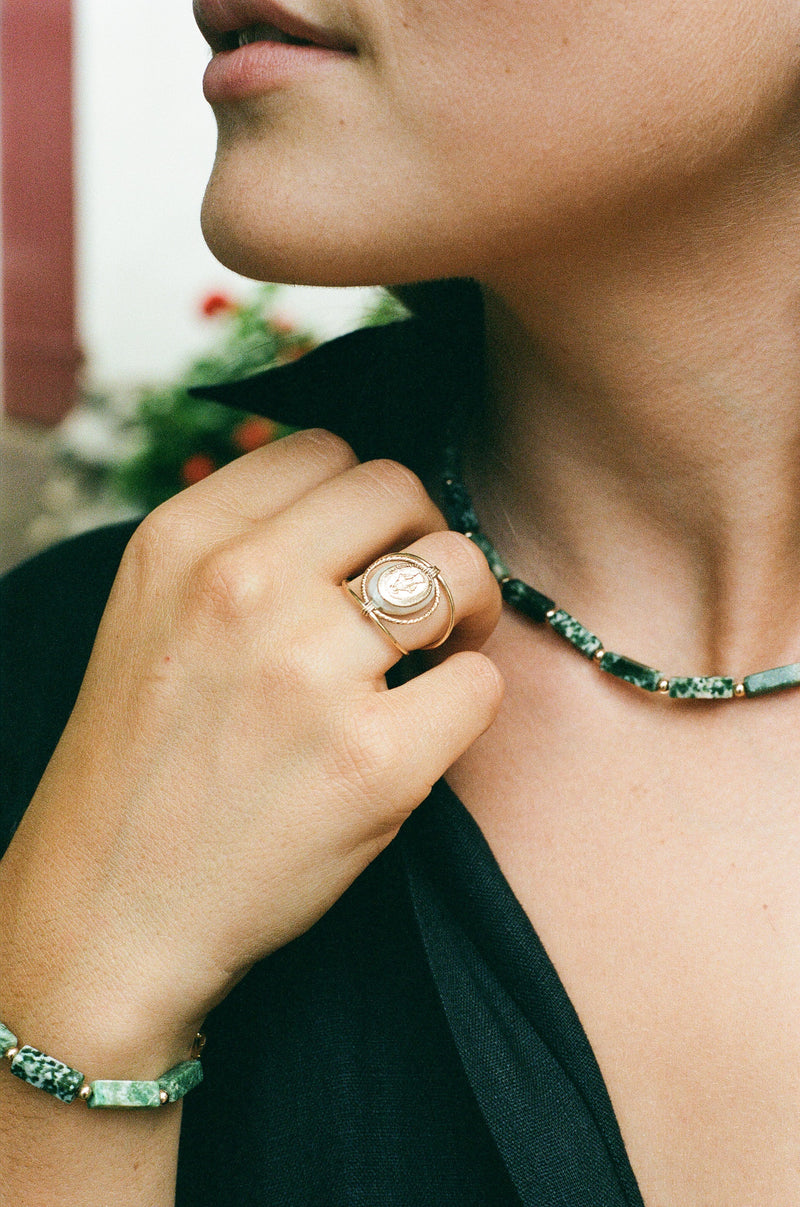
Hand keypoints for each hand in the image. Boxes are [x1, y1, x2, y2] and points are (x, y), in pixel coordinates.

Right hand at [0, 429, 502, 1067]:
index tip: (369, 549)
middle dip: (426, 535)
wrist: (108, 916)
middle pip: (399, 489)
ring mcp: (310, 671)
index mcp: (183, 541)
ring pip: (459, 570)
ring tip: (436, 657)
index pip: (325, 451)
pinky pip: (481, 684)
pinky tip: (420, 735)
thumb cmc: (144, 767)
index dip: (364, 501)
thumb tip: (355, 503)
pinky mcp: (374, 761)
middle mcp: (244, 586)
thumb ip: (240, 545)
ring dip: (465, 611)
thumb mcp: (154, 616)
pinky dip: (464, 707)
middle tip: (423, 599)